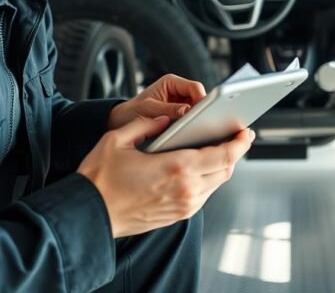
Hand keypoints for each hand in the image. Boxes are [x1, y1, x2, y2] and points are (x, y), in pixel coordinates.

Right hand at [77, 115, 254, 237]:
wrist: (89, 215)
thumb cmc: (100, 178)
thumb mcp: (118, 139)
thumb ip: (147, 124)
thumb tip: (166, 118)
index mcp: (177, 168)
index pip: (223, 155)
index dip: (240, 143)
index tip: (246, 132)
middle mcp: (186, 190)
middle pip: (225, 170)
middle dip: (234, 152)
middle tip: (236, 137)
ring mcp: (183, 206)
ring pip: (215, 184)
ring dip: (221, 166)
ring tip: (218, 149)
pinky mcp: (177, 215)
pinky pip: (203, 195)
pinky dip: (207, 179)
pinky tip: (199, 167)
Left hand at [108, 74, 206, 129]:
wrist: (122, 121)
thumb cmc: (132, 112)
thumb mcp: (148, 110)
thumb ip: (168, 109)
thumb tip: (187, 111)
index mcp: (171, 82)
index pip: (194, 87)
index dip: (202, 99)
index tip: (204, 113)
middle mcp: (178, 90)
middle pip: (199, 98)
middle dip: (201, 111)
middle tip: (201, 124)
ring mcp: (180, 102)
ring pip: (197, 110)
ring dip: (196, 119)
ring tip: (193, 130)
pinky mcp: (179, 114)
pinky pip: (191, 119)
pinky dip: (192, 126)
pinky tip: (189, 134)